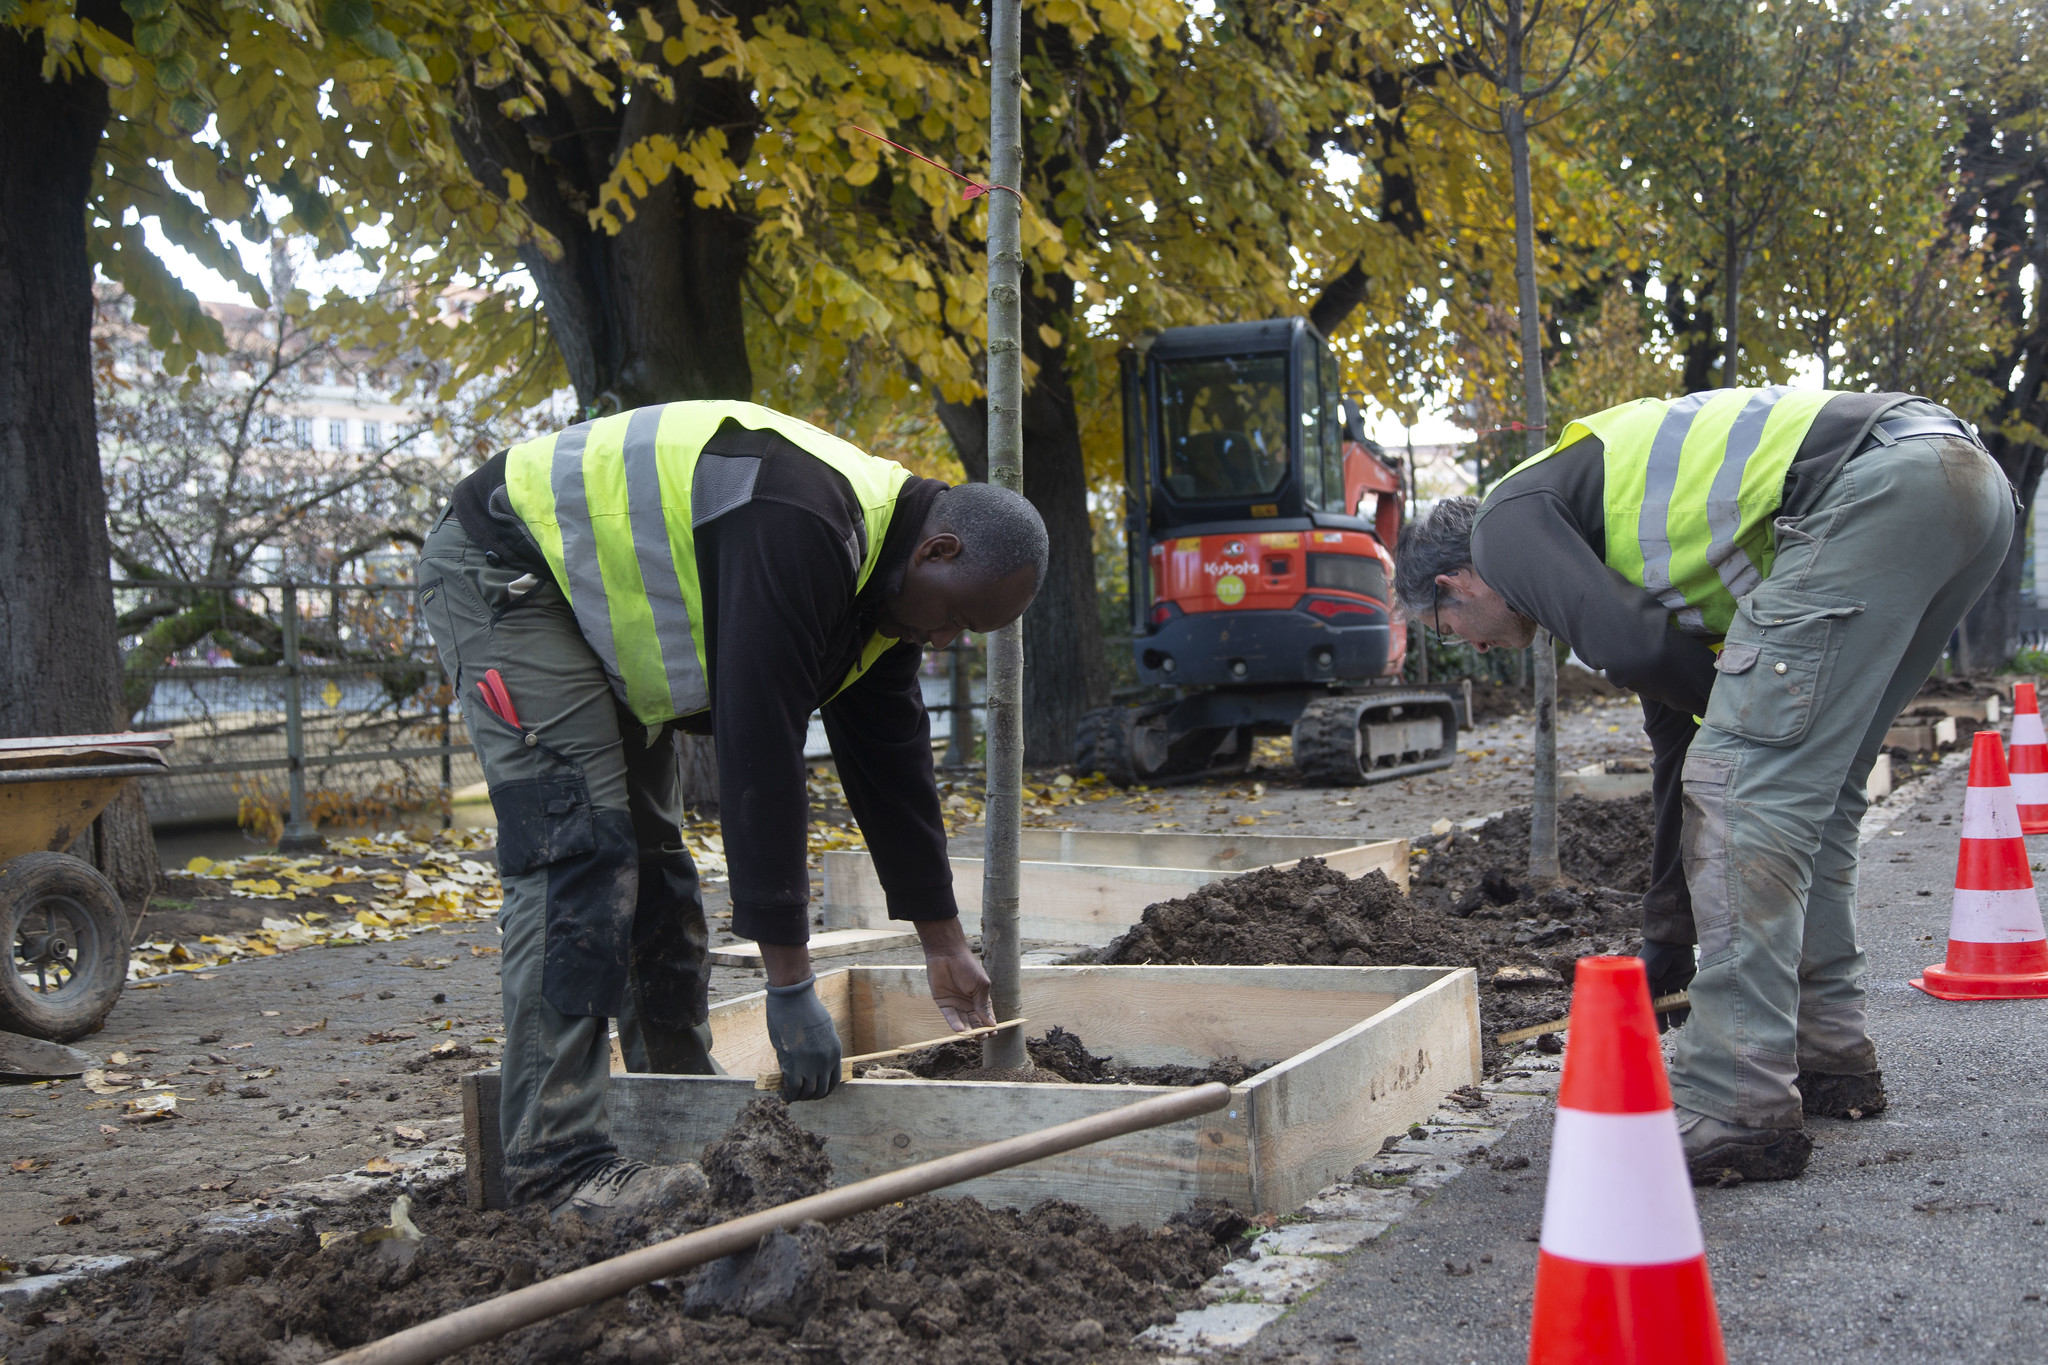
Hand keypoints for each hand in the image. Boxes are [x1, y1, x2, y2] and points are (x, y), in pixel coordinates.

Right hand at [764, 975, 842, 1100]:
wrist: (793, 997)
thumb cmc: (804, 1008)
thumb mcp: (821, 1030)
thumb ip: (820, 1047)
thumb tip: (810, 1061)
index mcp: (835, 1051)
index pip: (834, 1081)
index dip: (823, 1089)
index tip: (814, 1090)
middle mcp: (826, 1061)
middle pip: (821, 1090)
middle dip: (810, 1096)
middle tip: (800, 1095)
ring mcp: (811, 1064)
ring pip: (807, 1092)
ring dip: (798, 1096)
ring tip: (790, 1095)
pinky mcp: (794, 1064)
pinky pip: (792, 1089)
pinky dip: (788, 1095)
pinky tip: (783, 1096)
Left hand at [916, 918, 994, 1030]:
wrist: (947, 954)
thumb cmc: (968, 966)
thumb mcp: (981, 985)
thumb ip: (983, 1005)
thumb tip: (992, 1024)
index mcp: (981, 998)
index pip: (987, 1017)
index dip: (990, 1026)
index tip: (993, 1033)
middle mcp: (969, 1004)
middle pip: (975, 1023)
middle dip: (980, 1031)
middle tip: (983, 1036)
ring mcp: (957, 1004)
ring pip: (963, 1022)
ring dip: (968, 1030)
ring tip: (971, 1035)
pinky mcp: (944, 1004)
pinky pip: (950, 1017)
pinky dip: (955, 1024)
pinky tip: (960, 1030)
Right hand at [1640, 939, 1695, 1031]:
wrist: (1671, 942)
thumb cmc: (1654, 957)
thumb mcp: (1649, 976)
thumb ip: (1649, 993)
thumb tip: (1648, 1011)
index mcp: (1649, 983)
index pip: (1650, 1002)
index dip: (1653, 1014)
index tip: (1654, 1027)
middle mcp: (1661, 984)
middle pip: (1663, 1004)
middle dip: (1665, 1017)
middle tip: (1666, 1029)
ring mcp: (1673, 981)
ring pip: (1675, 1001)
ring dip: (1676, 1013)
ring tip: (1677, 1023)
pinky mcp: (1686, 979)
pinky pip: (1686, 994)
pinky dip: (1687, 1004)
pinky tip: (1687, 1014)